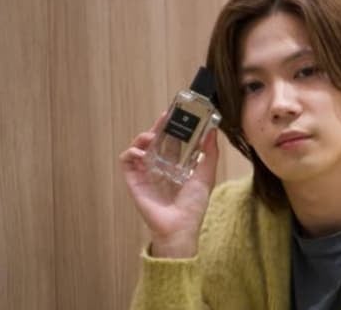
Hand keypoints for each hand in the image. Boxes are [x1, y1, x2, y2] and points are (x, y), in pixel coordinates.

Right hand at [119, 112, 219, 257]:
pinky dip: (131, 153)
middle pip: (155, 140)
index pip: (172, 139)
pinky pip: (127, 162)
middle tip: (165, 117)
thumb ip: (209, 153)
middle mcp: (160, 166)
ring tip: (151, 135)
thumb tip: (212, 131)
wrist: (180, 227)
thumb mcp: (206, 175)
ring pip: (139, 147)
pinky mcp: (135, 181)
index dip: (173, 126)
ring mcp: (146, 173)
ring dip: (143, 137)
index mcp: (176, 164)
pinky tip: (141, 152)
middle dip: (159, 126)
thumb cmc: (193, 206)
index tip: (179, 114)